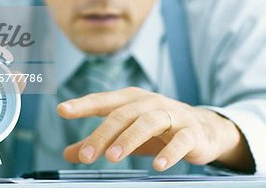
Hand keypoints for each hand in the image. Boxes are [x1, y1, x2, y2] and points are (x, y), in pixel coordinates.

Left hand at [57, 87, 253, 172]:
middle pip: (123, 114)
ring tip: (112, 157)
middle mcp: (151, 102)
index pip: (104, 100)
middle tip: (85, 155)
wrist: (204, 129)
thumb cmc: (158, 129)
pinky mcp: (191, 132)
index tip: (62, 110)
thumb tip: (68, 153)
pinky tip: (157, 166)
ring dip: (129, 139)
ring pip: (149, 122)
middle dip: (102, 134)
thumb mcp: (127, 133)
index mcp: (133, 100)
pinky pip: (180, 139)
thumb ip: (100, 140)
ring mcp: (172, 115)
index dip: (83, 104)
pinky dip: (169, 152)